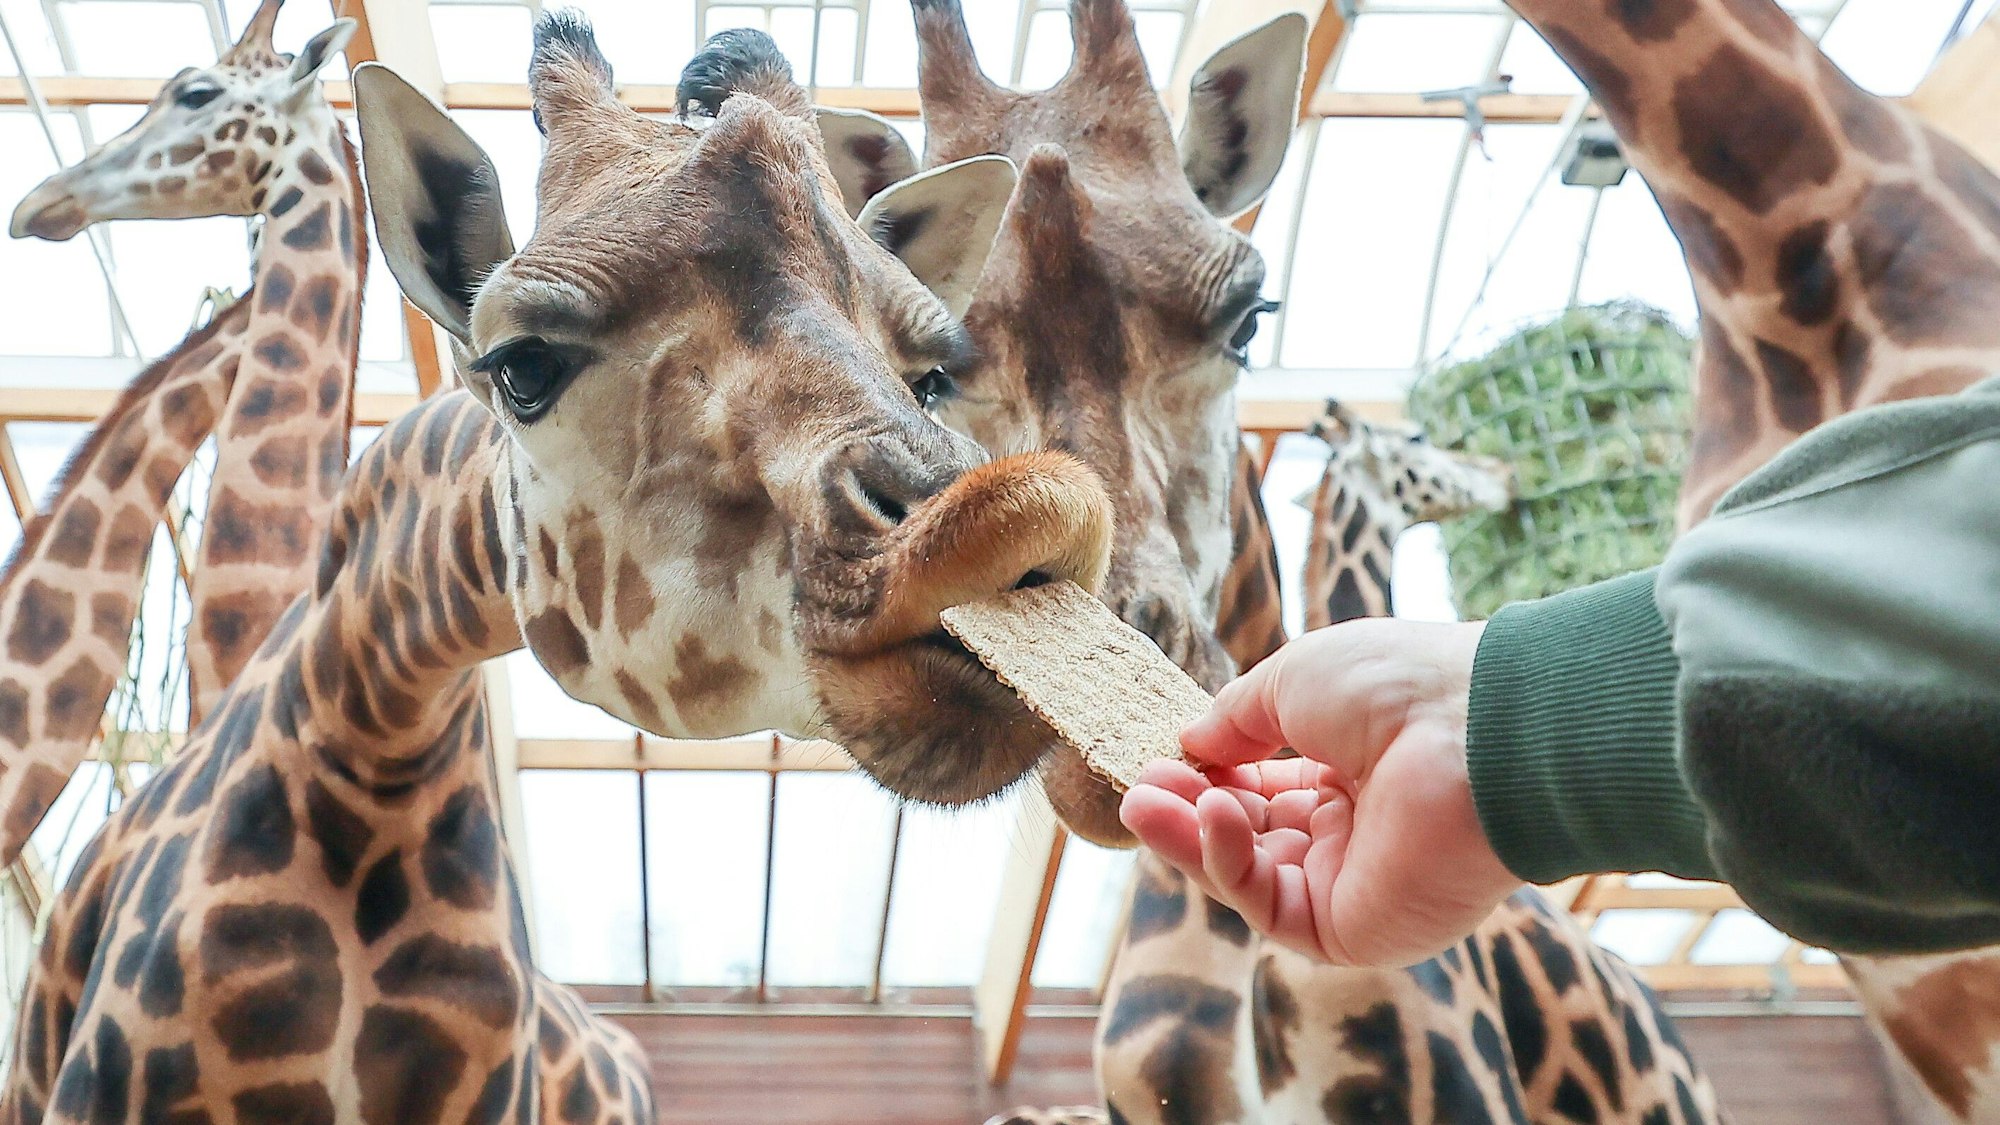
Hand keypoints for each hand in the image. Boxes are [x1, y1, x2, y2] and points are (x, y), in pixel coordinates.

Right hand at [1119, 619, 1521, 967]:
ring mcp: (1353, 882)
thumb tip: (1190, 744)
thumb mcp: (1295, 680)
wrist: (1476, 732)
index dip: (1212, 774)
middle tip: (1138, 786)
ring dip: (1192, 837)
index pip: (1265, 785)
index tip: (1163, 756)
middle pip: (1250, 833)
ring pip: (1249, 874)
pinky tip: (1213, 815)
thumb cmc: (1398, 687)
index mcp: (1354, 768)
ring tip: (1143, 803)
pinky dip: (1230, 862)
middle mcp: (1356, 830)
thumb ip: (1236, 719)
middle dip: (1190, 809)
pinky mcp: (1351, 929)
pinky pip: (1269, 904)